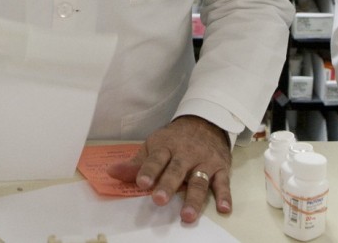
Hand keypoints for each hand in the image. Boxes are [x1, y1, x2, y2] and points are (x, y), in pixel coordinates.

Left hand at [105, 115, 232, 222]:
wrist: (207, 122)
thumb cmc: (175, 139)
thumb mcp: (154, 145)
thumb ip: (136, 163)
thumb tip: (111, 173)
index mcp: (167, 147)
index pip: (156, 159)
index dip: (149, 170)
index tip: (142, 183)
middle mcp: (186, 155)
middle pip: (177, 170)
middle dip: (168, 185)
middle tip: (160, 200)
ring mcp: (204, 162)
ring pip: (199, 181)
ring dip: (194, 198)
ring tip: (187, 215)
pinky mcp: (221, 168)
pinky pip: (224, 183)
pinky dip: (225, 196)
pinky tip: (224, 209)